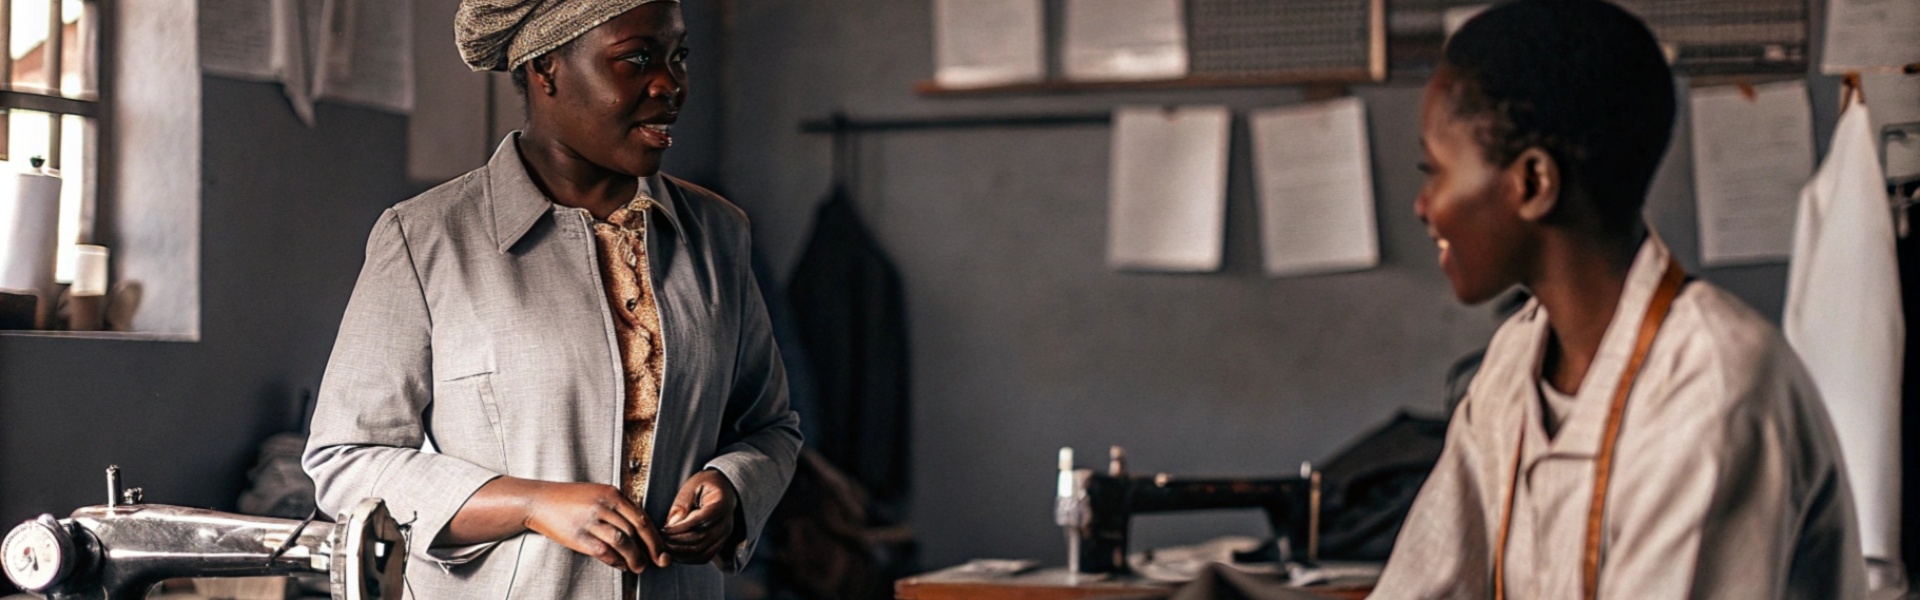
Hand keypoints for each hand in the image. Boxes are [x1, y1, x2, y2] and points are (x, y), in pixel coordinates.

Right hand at [523, 481, 669, 571]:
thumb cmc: (569, 499)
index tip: (662, 548)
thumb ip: (618, 508)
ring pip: (623, 541)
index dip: (655, 536)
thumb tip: (640, 530)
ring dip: (635, 557)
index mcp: (611, 494)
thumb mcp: (597, 494)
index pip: (641, 517)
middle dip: (651, 548)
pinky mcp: (578, 535)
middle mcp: (603, 505)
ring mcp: (590, 520)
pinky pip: (603, 551)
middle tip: (660, 561)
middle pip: (636, 530)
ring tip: (640, 566)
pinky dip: (616, 560)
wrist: (538, 500)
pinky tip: (621, 564)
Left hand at [660, 469, 740, 563]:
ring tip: (664, 548)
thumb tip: (672, 524)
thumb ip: (682, 502)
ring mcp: (724, 536)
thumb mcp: (692, 484)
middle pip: (700, 540)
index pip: (699, 522)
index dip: (679, 529)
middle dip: (676, 543)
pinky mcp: (719, 543)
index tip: (662, 530)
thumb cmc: (706, 484)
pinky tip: (674, 554)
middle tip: (658, 542)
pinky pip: (704, 557)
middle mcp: (726, 524)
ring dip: (680, 554)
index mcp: (720, 505)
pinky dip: (688, 559)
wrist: (725, 488)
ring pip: (701, 552)